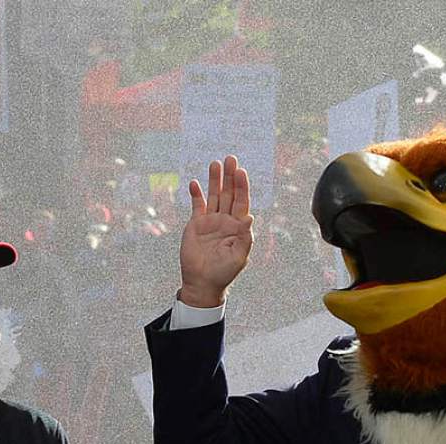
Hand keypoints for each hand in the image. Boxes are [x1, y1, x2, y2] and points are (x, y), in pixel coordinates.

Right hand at [179, 155, 254, 307]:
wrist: (202, 282)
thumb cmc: (223, 273)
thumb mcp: (239, 257)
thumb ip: (245, 238)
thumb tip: (249, 217)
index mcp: (238, 226)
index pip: (242, 201)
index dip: (242, 186)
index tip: (241, 172)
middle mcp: (225, 220)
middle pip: (229, 194)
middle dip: (230, 176)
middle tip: (230, 158)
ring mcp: (210, 221)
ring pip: (214, 195)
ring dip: (214, 180)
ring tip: (215, 163)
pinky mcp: (196, 224)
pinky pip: (197, 205)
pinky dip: (196, 194)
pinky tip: (195, 183)